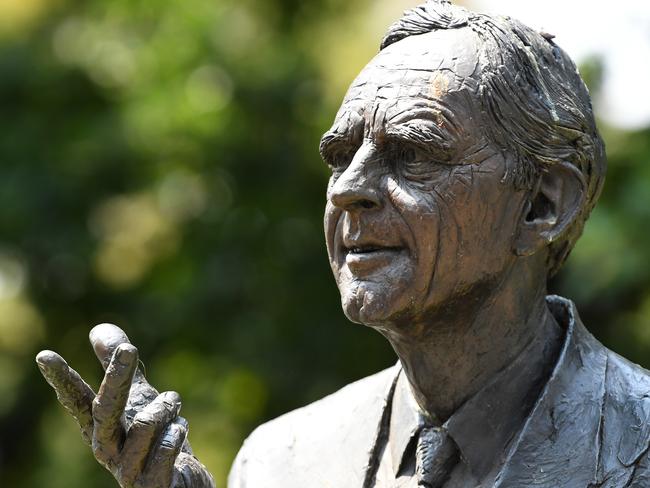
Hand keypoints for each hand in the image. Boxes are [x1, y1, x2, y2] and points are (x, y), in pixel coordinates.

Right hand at [35, 323, 214, 487]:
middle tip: (130, 347)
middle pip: (105, 410)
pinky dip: (175, 432)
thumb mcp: (139, 400)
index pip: (77, 401)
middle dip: (117, 377)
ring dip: (167, 407)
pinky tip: (178, 432)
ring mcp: (128, 470)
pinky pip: (165, 449)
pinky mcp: (152, 485)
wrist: (181, 483)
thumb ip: (120, 370)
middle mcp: (108, 450)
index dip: (63, 380)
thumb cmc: (155, 440)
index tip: (45, 356)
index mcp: (100, 428)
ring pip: (145, 424)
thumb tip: (99, 328)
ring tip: (173, 406)